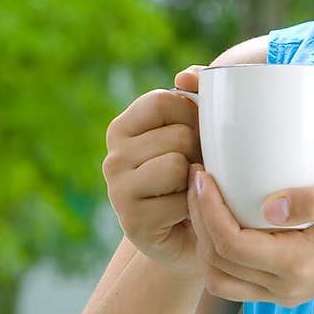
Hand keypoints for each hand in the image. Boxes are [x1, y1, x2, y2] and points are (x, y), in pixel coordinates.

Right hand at [101, 65, 205, 275]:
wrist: (196, 238)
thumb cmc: (198, 177)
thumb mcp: (197, 131)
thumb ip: (198, 93)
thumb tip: (187, 75)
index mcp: (123, 128)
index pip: (163, 99)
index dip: (193, 115)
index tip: (198, 135)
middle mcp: (113, 157)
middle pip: (177, 135)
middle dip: (200, 153)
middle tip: (197, 172)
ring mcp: (117, 190)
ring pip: (177, 165)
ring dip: (196, 181)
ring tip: (192, 191)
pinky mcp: (132, 221)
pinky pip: (179, 200)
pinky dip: (193, 208)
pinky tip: (186, 215)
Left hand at [186, 163, 313, 303]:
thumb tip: (271, 206)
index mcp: (299, 265)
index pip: (232, 245)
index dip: (207, 210)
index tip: (203, 174)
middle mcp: (285, 288)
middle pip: (217, 263)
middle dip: (198, 220)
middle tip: (197, 177)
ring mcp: (281, 294)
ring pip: (218, 278)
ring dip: (203, 239)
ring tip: (203, 197)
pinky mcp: (278, 290)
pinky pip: (232, 279)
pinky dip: (216, 251)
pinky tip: (220, 216)